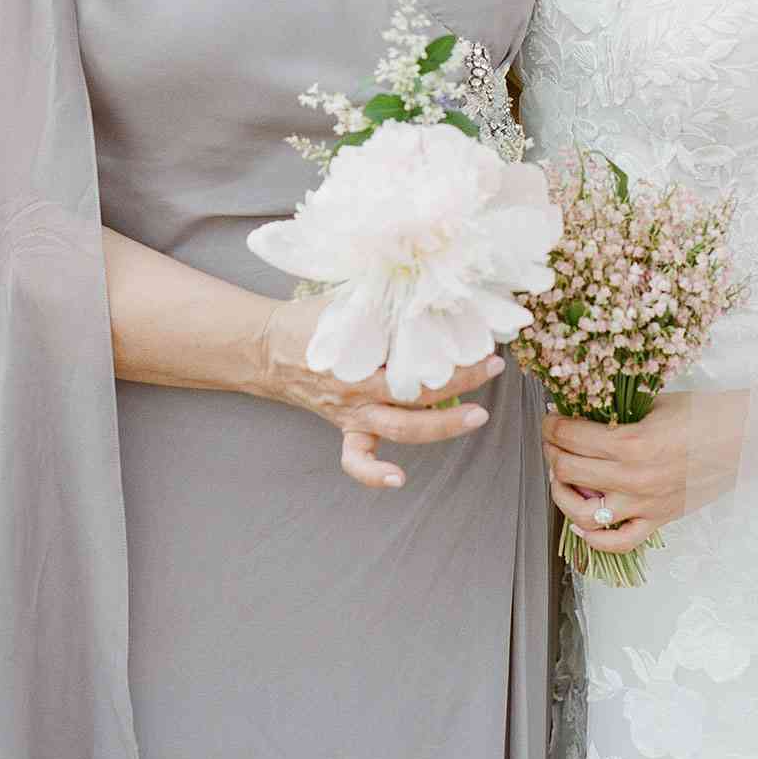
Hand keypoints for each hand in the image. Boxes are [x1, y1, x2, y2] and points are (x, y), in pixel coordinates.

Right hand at [260, 294, 502, 490]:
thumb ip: (378, 296)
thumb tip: (421, 279)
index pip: (411, 352)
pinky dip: (374, 474)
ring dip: (443, 425)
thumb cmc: (308, 319)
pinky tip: (399, 479)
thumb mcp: (343, 300)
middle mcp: (359, 387)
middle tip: (492, 366)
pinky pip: (356, 459)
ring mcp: (352, 412)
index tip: (478, 333)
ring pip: (401, 429)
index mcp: (359, 353)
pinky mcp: (345, 426)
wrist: (265, 348)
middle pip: (416, 393)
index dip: (447, 347)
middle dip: (459, 381)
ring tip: (479, 415)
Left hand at [541, 390, 747, 555]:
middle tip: (553, 441)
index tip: (550, 418)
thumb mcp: (654, 403)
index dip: (552, 425)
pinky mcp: (660, 521)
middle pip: (568, 470)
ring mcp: (645, 505)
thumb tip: (584, 413)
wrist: (745, 437)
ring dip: (562, 493)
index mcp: (630, 443)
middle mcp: (633, 478)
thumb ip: (618, 413)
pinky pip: (619, 541)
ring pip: (583, 512)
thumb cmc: (704, 413)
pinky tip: (581, 522)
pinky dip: (594, 537)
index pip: (570, 437)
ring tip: (560, 478)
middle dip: (552, 452)